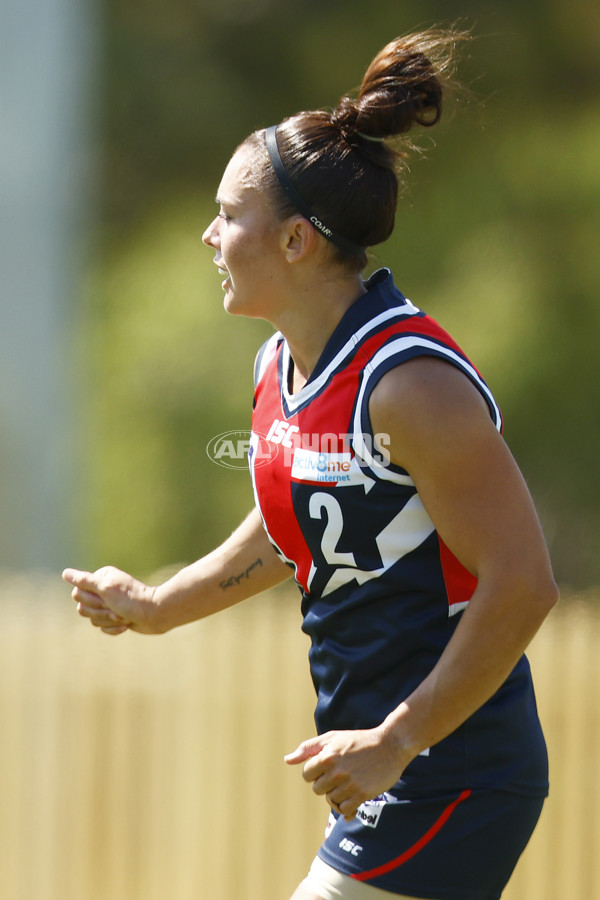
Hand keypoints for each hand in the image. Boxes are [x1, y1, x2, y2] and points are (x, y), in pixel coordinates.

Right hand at [62, 566, 161, 634]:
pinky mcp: (114, 618)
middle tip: (117, 609)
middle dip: (100, 612)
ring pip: (92, 619)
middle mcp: (103, 590)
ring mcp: (108, 605)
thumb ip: (85, 580)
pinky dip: (114, 629)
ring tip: (123, 617)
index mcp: (100, 579)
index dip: (90, 600)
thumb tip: (65, 573)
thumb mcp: (106, 587)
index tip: (106, 599)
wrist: (154, 615)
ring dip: (108, 620)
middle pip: (83, 608)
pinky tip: (126, 625)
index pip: (77, 593)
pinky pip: (102, 628)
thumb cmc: (131, 599)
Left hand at [285, 726, 406, 819]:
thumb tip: (287, 760)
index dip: (316, 771)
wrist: (390, 745)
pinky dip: (346, 806)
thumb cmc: (358, 741)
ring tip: (349, 783)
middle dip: (326, 783)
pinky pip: (344, 810)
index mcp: (327, 756)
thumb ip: (308, 748)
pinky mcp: (362, 794)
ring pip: (330, 800)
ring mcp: (349, 784)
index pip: (307, 775)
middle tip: (340, 774)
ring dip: (337, 794)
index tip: (328, 766)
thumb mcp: (332, 738)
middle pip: (317, 789)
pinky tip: (353, 796)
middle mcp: (336, 771)